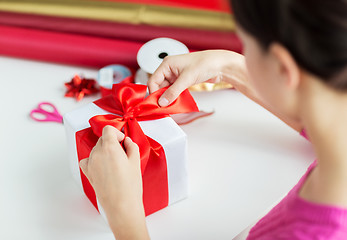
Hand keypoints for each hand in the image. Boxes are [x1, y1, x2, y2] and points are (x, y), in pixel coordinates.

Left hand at [79, 125, 149, 239]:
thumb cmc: (129, 187)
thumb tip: (127, 142)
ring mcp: (91, 163)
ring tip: (115, 162)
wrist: (121, 205)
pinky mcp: (88, 173)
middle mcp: (97, 153)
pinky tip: (103, 165)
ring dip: (104, 150)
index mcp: (109, 148)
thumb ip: (131, 147)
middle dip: (112, 142)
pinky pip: (87, 160)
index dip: (117, 132)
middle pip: (102, 139)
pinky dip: (94, 159)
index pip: (108, 129)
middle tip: (122, 151)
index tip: (122, 139)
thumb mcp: (136, 162)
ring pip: (96, 149)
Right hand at [148, 50, 246, 105]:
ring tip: (171, 105)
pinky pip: (174, 90)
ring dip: (169, 97)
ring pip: (167, 89)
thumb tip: (162, 102)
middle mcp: (170, 69)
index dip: (153, 93)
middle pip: (159, 86)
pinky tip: (177, 102)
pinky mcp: (183, 80)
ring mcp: (176, 75)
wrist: (220, 65)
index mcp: (167, 64)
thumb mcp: (186, 79)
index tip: (156, 104)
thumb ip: (173, 92)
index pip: (153, 80)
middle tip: (163, 107)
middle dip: (161, 96)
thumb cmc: (204, 64)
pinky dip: (175, 96)